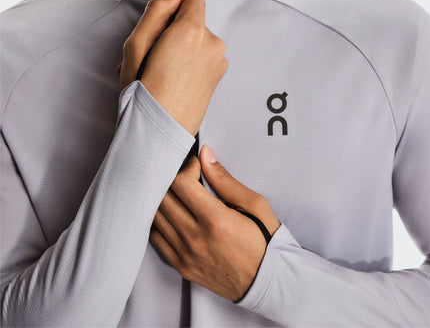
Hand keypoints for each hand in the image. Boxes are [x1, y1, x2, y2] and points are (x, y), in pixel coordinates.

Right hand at [120, 0, 227, 134]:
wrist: (159, 136)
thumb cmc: (143, 96)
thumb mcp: (135, 47)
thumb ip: (156, 12)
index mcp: (191, 33)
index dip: (173, 9)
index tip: (159, 29)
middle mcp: (212, 45)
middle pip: (195, 21)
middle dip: (174, 31)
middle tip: (153, 56)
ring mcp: (219, 62)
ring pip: (198, 39)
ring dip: (180, 48)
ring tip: (159, 71)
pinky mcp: (220, 76)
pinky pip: (204, 56)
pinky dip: (189, 62)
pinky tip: (172, 80)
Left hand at [150, 146, 279, 301]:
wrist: (267, 281)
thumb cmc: (264, 240)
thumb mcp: (253, 204)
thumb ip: (224, 179)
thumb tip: (205, 155)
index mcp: (215, 220)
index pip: (181, 184)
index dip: (186, 167)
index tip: (196, 165)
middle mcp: (195, 238)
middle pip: (163, 197)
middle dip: (172, 179)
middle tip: (186, 176)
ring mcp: (185, 255)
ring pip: (155, 216)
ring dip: (164, 198)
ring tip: (179, 193)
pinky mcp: (180, 266)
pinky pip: (155, 238)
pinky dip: (159, 221)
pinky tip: (173, 214)